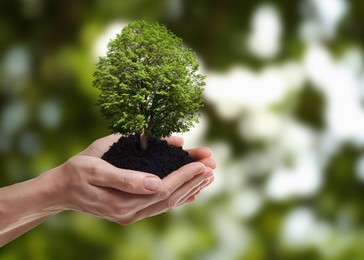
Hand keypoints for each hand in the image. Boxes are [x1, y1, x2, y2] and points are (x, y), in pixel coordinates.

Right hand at [44, 134, 214, 224]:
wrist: (61, 190)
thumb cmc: (76, 172)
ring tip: (208, 176)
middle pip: (170, 197)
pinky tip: (192, 192)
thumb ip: (125, 176)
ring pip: (168, 203)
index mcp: (123, 201)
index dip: (184, 176)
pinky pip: (160, 205)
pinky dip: (178, 197)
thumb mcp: (96, 167)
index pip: (163, 189)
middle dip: (193, 180)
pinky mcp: (132, 211)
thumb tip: (155, 182)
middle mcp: (131, 212)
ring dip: (190, 189)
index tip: (201, 163)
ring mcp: (132, 214)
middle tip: (212, 166)